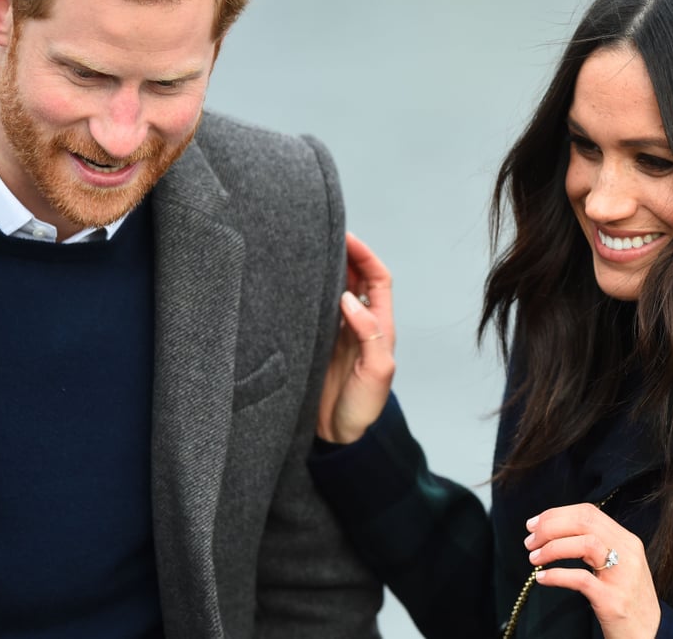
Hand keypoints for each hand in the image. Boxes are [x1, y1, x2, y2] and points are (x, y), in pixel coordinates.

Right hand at [317, 232, 395, 443]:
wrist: (338, 437)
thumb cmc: (363, 408)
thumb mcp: (376, 372)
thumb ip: (368, 334)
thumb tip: (350, 299)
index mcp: (380, 327)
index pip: (377, 280)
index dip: (365, 256)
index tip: (347, 238)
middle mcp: (359, 324)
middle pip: (355, 279)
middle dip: (343, 254)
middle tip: (321, 234)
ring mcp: (337, 332)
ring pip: (333, 290)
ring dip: (324, 270)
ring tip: (305, 249)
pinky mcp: (316, 343)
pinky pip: (313, 310)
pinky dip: (307, 293)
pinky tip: (292, 282)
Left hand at [524, 503, 660, 637]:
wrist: (649, 635)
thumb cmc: (626, 599)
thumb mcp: (618, 565)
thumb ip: (595, 545)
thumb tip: (555, 531)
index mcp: (627, 540)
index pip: (588, 512)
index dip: (557, 514)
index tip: (534, 524)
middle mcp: (628, 553)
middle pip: (585, 522)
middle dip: (550, 527)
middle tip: (529, 541)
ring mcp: (622, 576)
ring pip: (585, 544)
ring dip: (553, 548)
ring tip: (534, 558)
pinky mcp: (613, 600)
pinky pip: (581, 579)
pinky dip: (557, 575)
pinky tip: (542, 578)